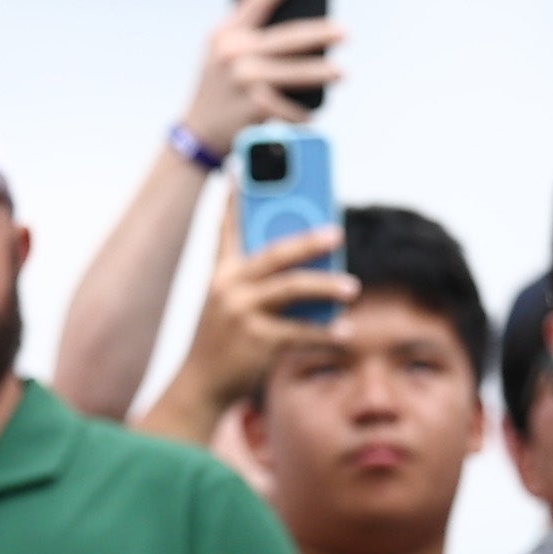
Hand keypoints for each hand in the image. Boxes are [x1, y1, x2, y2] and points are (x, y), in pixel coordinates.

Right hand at [182, 0, 342, 144]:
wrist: (199, 130)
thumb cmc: (220, 86)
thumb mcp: (223, 53)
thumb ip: (250, 36)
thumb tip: (304, 25)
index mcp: (226, 34)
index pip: (257, 0)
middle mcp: (233, 53)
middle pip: (289, 38)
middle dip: (321, 35)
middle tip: (344, 33)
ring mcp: (244, 79)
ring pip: (297, 73)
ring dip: (323, 74)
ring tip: (341, 74)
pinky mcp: (254, 106)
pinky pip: (291, 106)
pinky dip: (302, 111)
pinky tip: (308, 113)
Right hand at [184, 196, 358, 414]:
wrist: (200, 383)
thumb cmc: (222, 339)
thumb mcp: (228, 303)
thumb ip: (258, 280)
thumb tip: (311, 266)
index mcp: (222, 273)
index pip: (227, 228)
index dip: (233, 198)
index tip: (239, 170)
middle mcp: (229, 287)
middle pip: (274, 253)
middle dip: (307, 240)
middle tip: (336, 232)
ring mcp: (242, 313)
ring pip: (292, 289)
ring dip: (326, 287)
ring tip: (353, 287)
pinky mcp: (257, 341)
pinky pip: (300, 331)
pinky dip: (325, 332)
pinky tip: (345, 331)